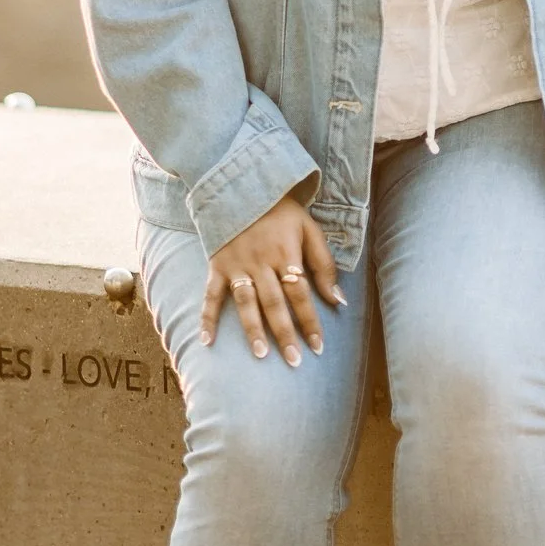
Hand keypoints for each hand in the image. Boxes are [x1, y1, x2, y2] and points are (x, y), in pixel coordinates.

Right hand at [201, 196, 343, 366]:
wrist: (242, 184)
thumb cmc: (282, 211)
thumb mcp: (309, 228)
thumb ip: (324, 264)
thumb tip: (338, 300)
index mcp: (286, 253)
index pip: (301, 294)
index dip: (310, 321)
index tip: (318, 347)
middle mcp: (261, 262)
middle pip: (275, 303)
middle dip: (286, 334)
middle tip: (294, 361)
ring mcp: (237, 265)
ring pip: (246, 302)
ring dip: (253, 329)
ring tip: (261, 354)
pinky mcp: (217, 265)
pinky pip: (211, 295)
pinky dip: (207, 317)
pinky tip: (206, 341)